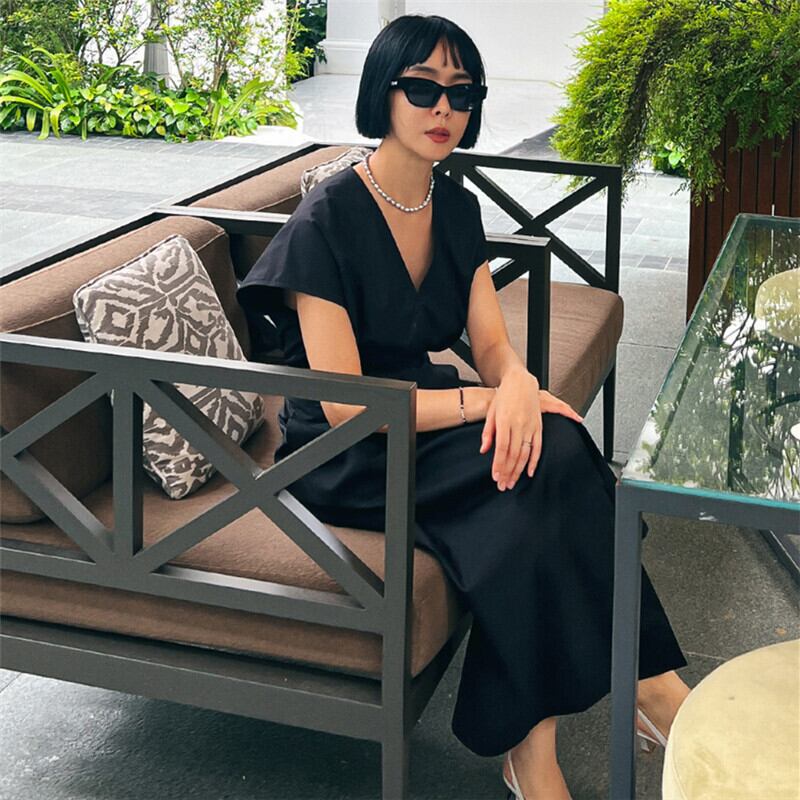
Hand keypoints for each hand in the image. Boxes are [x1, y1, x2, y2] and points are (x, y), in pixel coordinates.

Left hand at [479, 373, 583, 489]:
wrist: (520, 381)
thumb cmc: (504, 396)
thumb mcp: (491, 412)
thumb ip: (488, 432)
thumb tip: (484, 450)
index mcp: (505, 421)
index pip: (502, 448)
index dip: (499, 464)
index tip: (496, 476)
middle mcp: (519, 424)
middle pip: (514, 454)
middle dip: (508, 472)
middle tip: (503, 485)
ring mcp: (530, 425)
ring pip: (525, 453)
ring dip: (519, 470)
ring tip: (512, 482)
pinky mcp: (539, 426)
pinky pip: (538, 446)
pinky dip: (534, 461)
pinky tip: (530, 472)